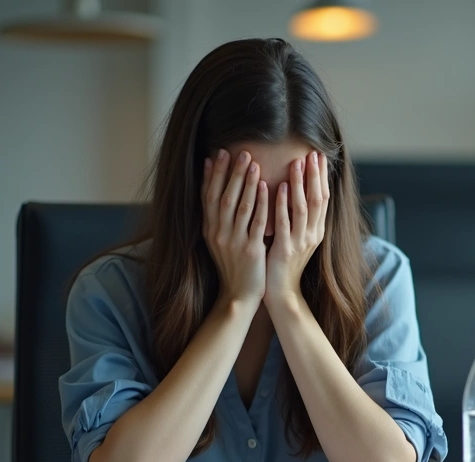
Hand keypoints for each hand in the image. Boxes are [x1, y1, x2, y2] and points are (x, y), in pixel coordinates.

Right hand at [202, 149, 269, 306]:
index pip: (208, 196)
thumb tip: (217, 191)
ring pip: (239, 206)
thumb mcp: (219, 241)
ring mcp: (233, 242)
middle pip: (223, 197)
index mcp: (209, 229)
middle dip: (230, 173)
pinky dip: (260, 203)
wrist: (238, 296)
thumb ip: (218, 218)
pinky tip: (266, 188)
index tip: (217, 154)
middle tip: (239, 152)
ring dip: (246, 183)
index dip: (212, 175)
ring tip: (252, 163)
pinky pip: (256, 222)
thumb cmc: (233, 266)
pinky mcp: (250, 250)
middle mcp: (218, 233)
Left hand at [265, 151, 328, 308]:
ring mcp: (300, 242)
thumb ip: (298, 218)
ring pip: (303, 207)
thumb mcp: (297, 238)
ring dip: (299, 183)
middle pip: (317, 199)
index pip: (323, 198)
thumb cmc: (284, 264)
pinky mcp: (285, 249)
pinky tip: (280, 187)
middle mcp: (313, 234)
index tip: (318, 157)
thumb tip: (295, 193)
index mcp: (317, 231)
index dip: (321, 177)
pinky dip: (283, 203)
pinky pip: (285, 222)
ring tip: (296, 163)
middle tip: (312, 153)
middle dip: (315, 175)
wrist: (282, 293)